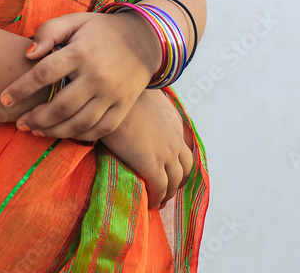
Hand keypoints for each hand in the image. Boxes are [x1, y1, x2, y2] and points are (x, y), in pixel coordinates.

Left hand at [0, 11, 161, 140]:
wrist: (145, 39)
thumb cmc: (101, 30)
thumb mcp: (75, 20)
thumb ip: (49, 31)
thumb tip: (28, 54)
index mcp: (81, 52)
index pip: (44, 74)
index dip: (20, 89)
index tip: (4, 99)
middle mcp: (97, 76)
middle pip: (59, 106)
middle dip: (35, 118)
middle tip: (19, 122)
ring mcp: (112, 95)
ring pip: (77, 123)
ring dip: (52, 131)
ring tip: (35, 130)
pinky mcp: (122, 107)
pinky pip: (98, 130)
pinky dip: (78, 135)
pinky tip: (62, 132)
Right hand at [101, 89, 193, 208]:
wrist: (113, 101)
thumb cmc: (122, 97)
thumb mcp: (145, 97)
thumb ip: (150, 108)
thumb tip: (141, 113)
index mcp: (174, 121)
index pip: (186, 146)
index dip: (180, 161)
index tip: (172, 168)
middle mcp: (175, 139)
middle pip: (186, 167)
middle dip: (179, 180)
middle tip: (168, 188)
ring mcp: (166, 154)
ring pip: (174, 182)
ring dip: (168, 193)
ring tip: (158, 200)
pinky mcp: (152, 166)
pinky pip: (159, 189)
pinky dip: (156, 198)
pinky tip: (149, 202)